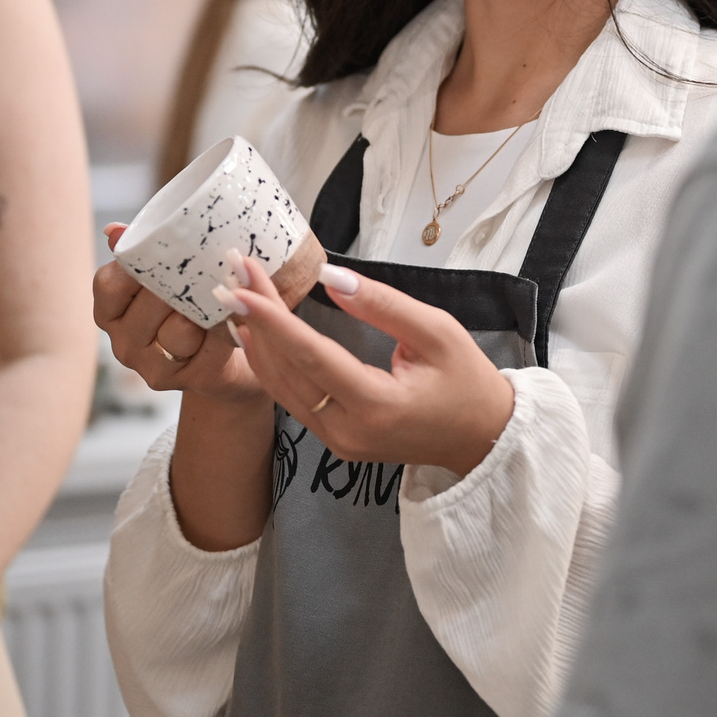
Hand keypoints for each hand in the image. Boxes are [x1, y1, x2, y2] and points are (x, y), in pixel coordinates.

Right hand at [94, 224, 266, 403]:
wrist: (235, 352)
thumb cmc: (197, 303)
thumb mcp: (172, 274)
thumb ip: (145, 253)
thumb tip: (114, 231)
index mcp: (112, 311)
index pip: (110, 284)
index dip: (139, 265)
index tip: (170, 249)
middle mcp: (123, 342)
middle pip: (149, 303)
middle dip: (183, 281)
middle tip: (211, 262)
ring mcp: (151, 366)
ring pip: (179, 328)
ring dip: (206, 307)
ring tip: (226, 290)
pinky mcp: (186, 381)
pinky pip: (208, 347)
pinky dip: (225, 329)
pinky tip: (236, 319)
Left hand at [219, 255, 515, 476]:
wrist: (482, 436)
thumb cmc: (466, 380)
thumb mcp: (436, 331)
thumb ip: (382, 304)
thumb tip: (330, 276)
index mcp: (375, 405)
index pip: (311, 356)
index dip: (273, 319)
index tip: (242, 285)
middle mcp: (347, 431)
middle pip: (287, 371)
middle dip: (257, 319)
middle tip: (234, 274)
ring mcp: (338, 441)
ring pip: (281, 389)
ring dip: (257, 340)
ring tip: (235, 295)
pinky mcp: (335, 439)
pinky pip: (292, 399)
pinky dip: (271, 363)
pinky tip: (256, 333)